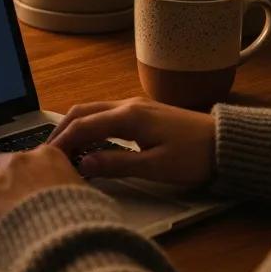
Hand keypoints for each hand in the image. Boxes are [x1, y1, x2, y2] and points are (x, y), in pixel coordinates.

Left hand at [0, 146, 81, 236]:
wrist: (66, 233)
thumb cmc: (80, 215)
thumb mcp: (84, 191)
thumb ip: (73, 184)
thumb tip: (80, 192)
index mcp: (46, 156)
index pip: (30, 154)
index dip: (26, 166)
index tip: (25, 173)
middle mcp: (20, 162)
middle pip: (0, 159)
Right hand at [48, 97, 215, 187]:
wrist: (223, 141)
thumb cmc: (193, 156)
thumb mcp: (155, 167)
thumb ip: (117, 164)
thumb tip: (84, 164)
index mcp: (128, 116)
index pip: (84, 125)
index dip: (63, 141)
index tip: (47, 156)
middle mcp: (127, 105)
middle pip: (83, 111)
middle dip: (62, 128)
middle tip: (48, 151)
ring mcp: (135, 105)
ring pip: (93, 109)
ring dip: (75, 125)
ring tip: (64, 147)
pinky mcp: (142, 112)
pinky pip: (105, 113)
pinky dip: (90, 125)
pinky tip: (89, 141)